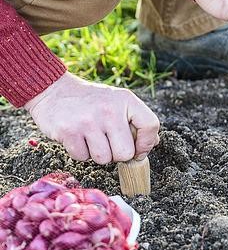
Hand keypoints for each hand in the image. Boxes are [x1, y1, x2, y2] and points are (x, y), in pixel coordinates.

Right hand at [24, 72, 159, 164]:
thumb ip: (136, 120)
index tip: (138, 149)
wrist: (53, 90)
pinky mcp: (69, 132)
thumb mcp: (117, 101)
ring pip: (104, 159)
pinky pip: (83, 158)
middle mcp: (109, 109)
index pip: (150, 125)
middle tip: (107, 142)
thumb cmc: (90, 100)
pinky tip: (77, 137)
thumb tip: (152, 143)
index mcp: (125, 99)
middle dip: (117, 154)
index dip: (146, 144)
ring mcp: (88, 121)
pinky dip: (80, 153)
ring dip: (97, 154)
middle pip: (126, 152)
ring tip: (90, 137)